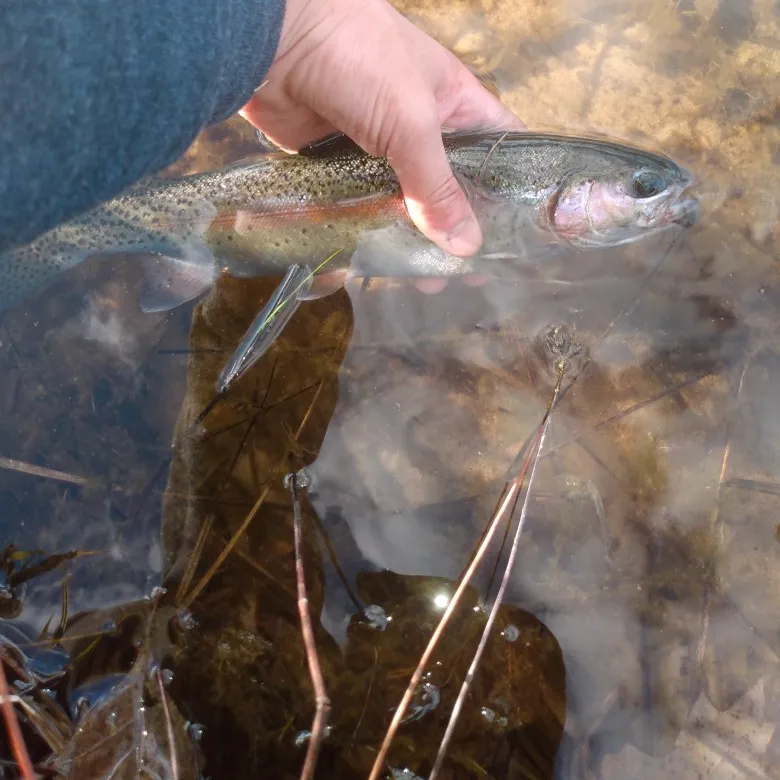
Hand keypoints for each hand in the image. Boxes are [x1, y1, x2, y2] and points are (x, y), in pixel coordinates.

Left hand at [240, 0, 523, 262]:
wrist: (272, 39)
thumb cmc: (358, 57)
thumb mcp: (412, 122)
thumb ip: (437, 186)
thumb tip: (465, 246)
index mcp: (454, 104)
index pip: (499, 147)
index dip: (512, 189)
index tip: (519, 235)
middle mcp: (421, 129)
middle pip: (450, 187)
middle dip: (459, 229)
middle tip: (468, 275)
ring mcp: (378, 150)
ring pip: (405, 203)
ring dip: (414, 239)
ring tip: (426, 281)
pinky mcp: (338, 166)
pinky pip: (362, 206)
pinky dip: (371, 232)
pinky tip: (382, 264)